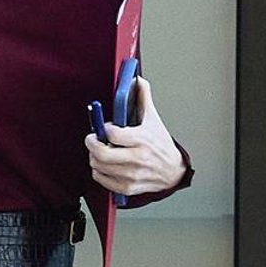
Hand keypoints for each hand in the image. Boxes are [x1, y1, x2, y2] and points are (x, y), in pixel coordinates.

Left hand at [84, 76, 185, 197]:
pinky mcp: (128, 187)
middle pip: (101, 153)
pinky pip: (102, 180)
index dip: (104, 128)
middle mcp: (138, 159)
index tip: (106, 126)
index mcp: (143, 139)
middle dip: (92, 144)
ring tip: (99, 151)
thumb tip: (138, 79)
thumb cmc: (161, 144)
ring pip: (99, 166)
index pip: (113, 134)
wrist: (173, 171)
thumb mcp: (153, 120)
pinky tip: (104, 165)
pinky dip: (99, 172)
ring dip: (94, 157)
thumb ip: (143, 98)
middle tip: (92, 139)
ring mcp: (132, 175)